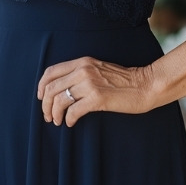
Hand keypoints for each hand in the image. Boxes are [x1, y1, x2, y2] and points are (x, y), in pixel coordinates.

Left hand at [37, 56, 154, 126]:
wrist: (144, 84)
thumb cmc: (122, 80)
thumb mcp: (98, 69)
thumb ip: (81, 73)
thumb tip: (63, 87)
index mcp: (82, 61)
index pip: (51, 71)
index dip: (42, 86)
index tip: (41, 98)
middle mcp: (83, 69)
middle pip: (51, 87)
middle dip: (45, 104)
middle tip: (48, 116)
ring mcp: (90, 83)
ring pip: (59, 100)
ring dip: (54, 114)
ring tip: (57, 121)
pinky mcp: (98, 98)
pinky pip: (73, 110)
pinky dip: (68, 119)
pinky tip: (71, 123)